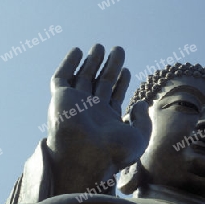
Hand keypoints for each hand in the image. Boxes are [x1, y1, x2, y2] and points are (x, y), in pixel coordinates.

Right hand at [46, 44, 150, 192]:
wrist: (86, 157)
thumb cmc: (114, 153)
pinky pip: (61, 78)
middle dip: (110, 66)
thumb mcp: (140, 137)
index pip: (114, 96)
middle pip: (101, 82)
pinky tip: (77, 51)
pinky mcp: (60, 99)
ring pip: (83, 77)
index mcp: (108, 120)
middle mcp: (91, 111)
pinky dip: (68, 64)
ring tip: (101, 46)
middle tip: (119, 49)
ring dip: (92, 61)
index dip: (121, 82)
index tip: (127, 70)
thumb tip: (143, 103)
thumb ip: (144, 119)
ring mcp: (75, 104)